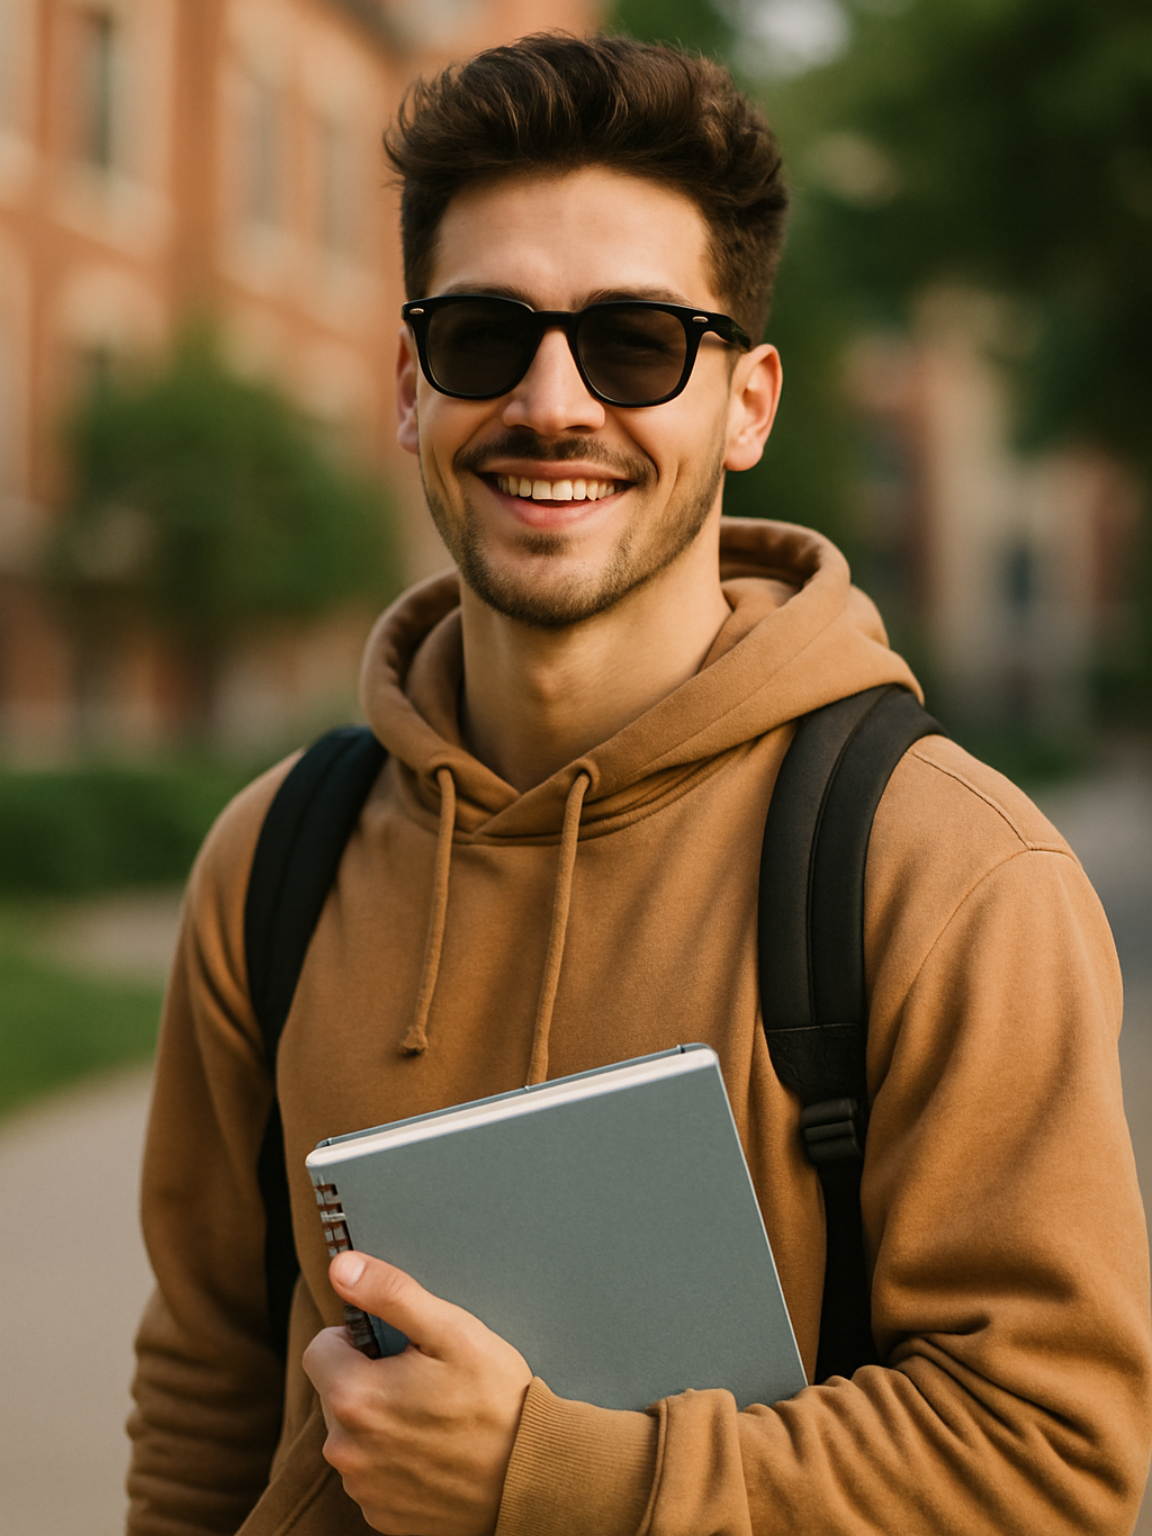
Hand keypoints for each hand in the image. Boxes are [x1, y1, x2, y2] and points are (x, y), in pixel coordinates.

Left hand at [302, 1251, 532, 1535]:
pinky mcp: (383, 1516)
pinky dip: (394, 1461)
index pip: (320, 1349)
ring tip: (434, 1418)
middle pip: (336, 1393)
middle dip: (369, 1380)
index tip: (395, 1347)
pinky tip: (434, 1453)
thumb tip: (341, 1267)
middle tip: (423, 1381)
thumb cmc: (498, 1402)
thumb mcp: (452, 1331)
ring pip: (354, 1435)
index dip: (356, 1339)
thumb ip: (391, 1293)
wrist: (532, 1479)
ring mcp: (364, 1489)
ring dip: (380, 1423)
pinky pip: (372, 1474)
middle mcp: (347, 1451)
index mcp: (354, 1398)